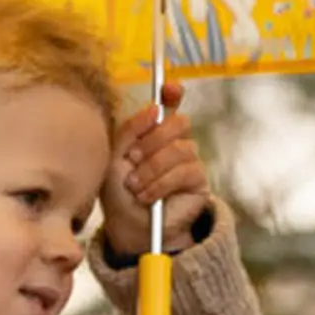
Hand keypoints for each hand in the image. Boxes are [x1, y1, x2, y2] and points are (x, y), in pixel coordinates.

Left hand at [93, 82, 214, 261]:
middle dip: (152, 140)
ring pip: (180, 149)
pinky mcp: (199, 182)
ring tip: (135, 185)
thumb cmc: (119, 191)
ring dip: (152, 168)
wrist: (129, 225)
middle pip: (178, 123)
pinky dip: (161, 184)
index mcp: (153, 131)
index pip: (170, 105)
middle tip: (132, 158)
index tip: (170, 88)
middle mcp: (174, 142)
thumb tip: (154, 108)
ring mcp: (189, 161)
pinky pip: (185, 172)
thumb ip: (130, 130)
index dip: (172, 94)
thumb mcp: (115, 157)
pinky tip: (148, 196)